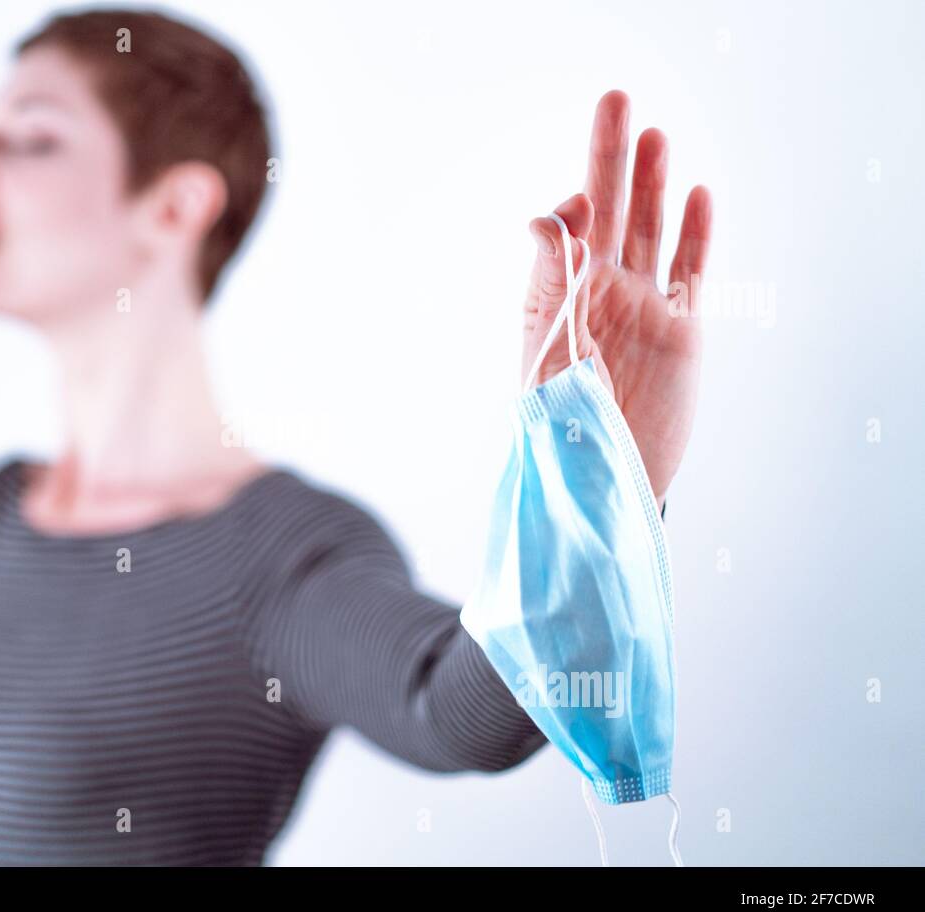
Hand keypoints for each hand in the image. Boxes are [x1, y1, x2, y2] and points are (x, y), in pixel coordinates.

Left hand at [522, 90, 711, 503]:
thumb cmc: (563, 426)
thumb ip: (549, 283)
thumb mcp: (547, 353)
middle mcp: (599, 293)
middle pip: (609, 211)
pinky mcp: (681, 327)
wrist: (607, 478)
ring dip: (652, 183)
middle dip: (611, 157)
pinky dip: (696, 231)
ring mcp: (642, 306)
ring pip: (650, 228)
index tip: (578, 205)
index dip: (573, 204)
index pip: (566, 231)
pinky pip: (691, 268)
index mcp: (557, 297)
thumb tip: (547, 218)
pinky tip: (698, 193)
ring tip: (653, 134)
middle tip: (616, 100)